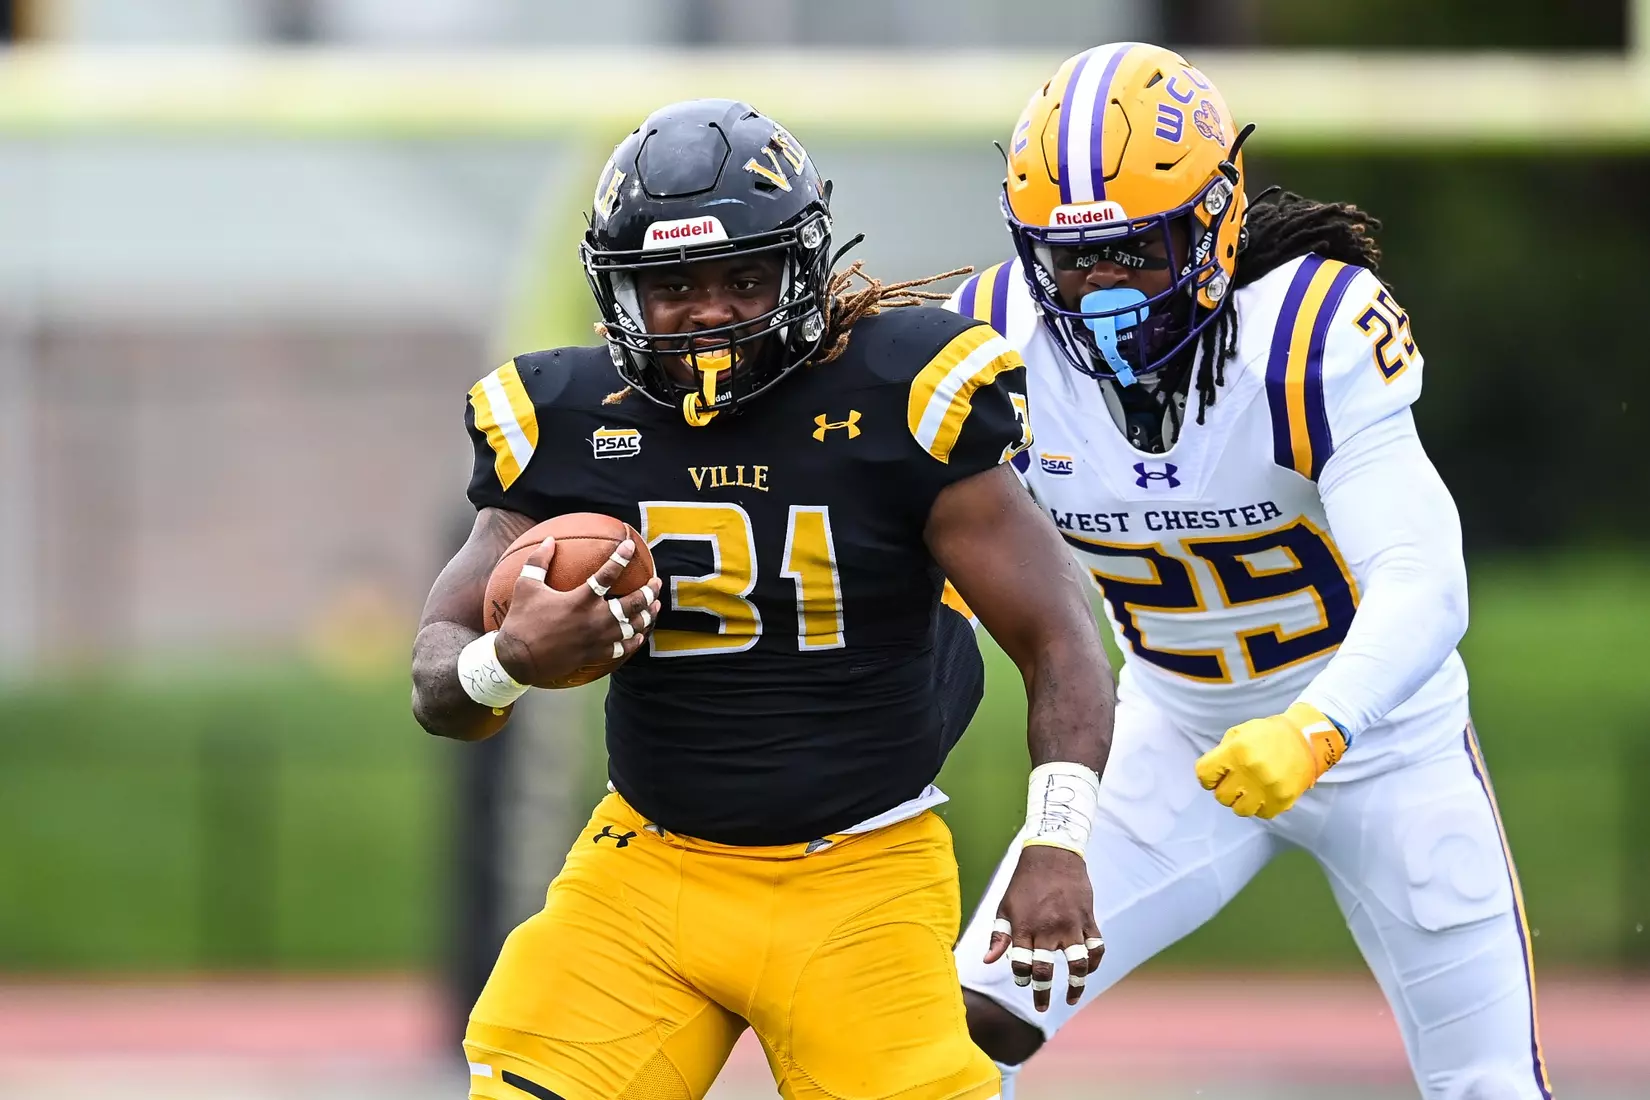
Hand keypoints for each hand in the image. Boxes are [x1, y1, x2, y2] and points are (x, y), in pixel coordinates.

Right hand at [494, 536, 661, 687]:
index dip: (621, 557)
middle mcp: (595, 618)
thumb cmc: (521, 620)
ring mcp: (598, 638)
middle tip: (656, 582)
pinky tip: (640, 635)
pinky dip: (635, 641)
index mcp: (581, 599)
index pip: (608, 574)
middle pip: (633, 603)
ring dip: (648, 615)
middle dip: (649, 591)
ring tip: (656, 606)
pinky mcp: (596, 654)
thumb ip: (538, 561)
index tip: (630, 546)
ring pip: (634, 626)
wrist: (518, 659)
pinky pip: (623, 648)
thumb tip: (548, 540)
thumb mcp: (526, 586)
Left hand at [983, 845, 1103, 1011]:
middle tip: (1041, 1007)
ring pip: (1078, 964)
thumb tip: (988, 961)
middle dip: (1042, 993)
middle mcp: (1048, 929)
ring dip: (1076, 986)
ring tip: (1072, 998)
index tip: (1023, 982)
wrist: (1052, 854)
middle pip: (1045, 970)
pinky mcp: (1087, 918)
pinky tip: (1088, 970)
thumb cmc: (1024, 883)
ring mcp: (1070, 925)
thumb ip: (999, 935)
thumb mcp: (1005, 906)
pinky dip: (1094, 962)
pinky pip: (1096, 947)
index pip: (1021, 964)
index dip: (1022, 978)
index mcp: (1024, 927)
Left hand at [1194, 702, 1346, 818]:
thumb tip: (1212, 775)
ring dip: (1242, 801)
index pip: (1204, 775)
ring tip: (1249, 790)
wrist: (1307, 738)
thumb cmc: (1269, 734)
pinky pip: (1262, 814)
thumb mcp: (1239, 733)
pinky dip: (1260, 806)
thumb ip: (1221, 753)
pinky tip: (1264, 794)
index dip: (1207, 777)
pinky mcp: (1283, 800)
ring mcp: (1267, 788)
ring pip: (1240, 810)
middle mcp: (1250, 771)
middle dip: (1225, 789)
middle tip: (1236, 781)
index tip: (1215, 776)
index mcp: (1236, 752)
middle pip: (1221, 796)